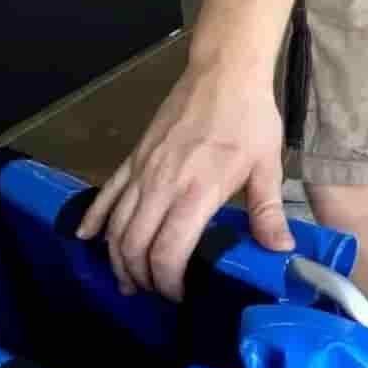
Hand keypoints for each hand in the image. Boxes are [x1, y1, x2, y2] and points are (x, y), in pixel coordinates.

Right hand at [76, 61, 292, 295]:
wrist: (223, 71)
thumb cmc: (249, 118)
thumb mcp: (267, 166)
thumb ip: (267, 213)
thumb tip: (280, 250)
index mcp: (196, 192)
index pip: (167, 253)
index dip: (168, 283)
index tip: (180, 296)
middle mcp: (161, 185)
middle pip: (134, 246)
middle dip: (141, 277)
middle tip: (156, 292)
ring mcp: (142, 170)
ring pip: (116, 226)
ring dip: (117, 258)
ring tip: (128, 279)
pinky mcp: (133, 157)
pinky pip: (106, 193)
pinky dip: (94, 219)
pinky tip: (87, 238)